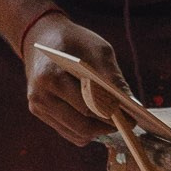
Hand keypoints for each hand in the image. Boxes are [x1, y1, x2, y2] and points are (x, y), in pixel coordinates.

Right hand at [20, 12, 128, 146]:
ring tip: (116, 123)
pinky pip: (68, 132)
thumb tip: (129, 103)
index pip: (86, 106)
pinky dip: (86, 130)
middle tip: (127, 124)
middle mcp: (40, 96)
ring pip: (76, 133)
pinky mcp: (40, 113)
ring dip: (98, 131)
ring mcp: (38, 107)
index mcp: (51, 77)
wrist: (41, 37)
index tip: (131, 119)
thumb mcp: (97, 49)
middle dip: (106, 127)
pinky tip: (100, 122)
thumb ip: (112, 76)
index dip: (111, 115)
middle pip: (81, 125)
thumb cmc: (73, 41)